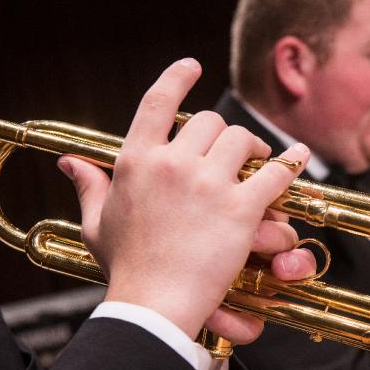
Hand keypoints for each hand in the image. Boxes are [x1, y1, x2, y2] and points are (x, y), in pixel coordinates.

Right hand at [57, 58, 315, 341]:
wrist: (153, 303)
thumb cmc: (126, 268)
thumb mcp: (98, 224)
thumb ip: (90, 187)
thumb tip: (70, 163)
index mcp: (136, 161)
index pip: (157, 103)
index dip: (176, 78)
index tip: (191, 65)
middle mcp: (172, 164)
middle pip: (209, 121)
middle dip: (224, 132)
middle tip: (235, 147)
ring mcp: (208, 184)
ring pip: (242, 140)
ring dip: (254, 148)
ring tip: (260, 160)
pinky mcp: (240, 209)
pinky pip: (275, 174)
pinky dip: (291, 164)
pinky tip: (299, 157)